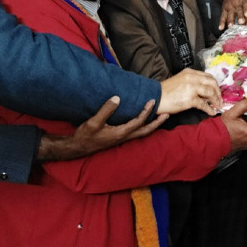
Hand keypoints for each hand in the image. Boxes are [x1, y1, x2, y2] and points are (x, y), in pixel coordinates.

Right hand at [38, 97, 168, 160]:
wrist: (79, 147)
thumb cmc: (86, 135)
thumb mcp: (94, 122)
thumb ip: (106, 110)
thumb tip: (117, 98)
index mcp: (121, 133)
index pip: (138, 122)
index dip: (146, 111)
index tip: (152, 101)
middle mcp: (124, 137)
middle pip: (146, 131)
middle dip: (157, 123)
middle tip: (167, 114)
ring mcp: (122, 138)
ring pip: (142, 133)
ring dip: (152, 125)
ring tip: (159, 117)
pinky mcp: (119, 138)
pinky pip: (136, 132)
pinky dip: (143, 126)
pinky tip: (143, 121)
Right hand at [158, 69, 221, 115]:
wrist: (155, 97)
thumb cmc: (166, 91)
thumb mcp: (180, 80)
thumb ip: (192, 82)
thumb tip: (205, 90)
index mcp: (190, 73)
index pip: (208, 77)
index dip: (215, 85)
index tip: (217, 91)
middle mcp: (192, 78)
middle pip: (212, 83)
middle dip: (218, 92)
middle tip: (220, 99)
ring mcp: (191, 88)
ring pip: (210, 93)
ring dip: (216, 100)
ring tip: (218, 106)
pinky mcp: (190, 99)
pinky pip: (204, 104)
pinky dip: (210, 109)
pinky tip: (212, 112)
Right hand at [218, 0, 246, 29]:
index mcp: (244, 0)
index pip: (246, 4)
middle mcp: (237, 4)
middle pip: (238, 11)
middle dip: (239, 17)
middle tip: (241, 22)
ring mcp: (230, 8)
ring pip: (230, 15)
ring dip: (230, 20)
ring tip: (231, 26)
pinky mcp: (224, 10)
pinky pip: (222, 16)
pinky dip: (221, 22)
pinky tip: (221, 28)